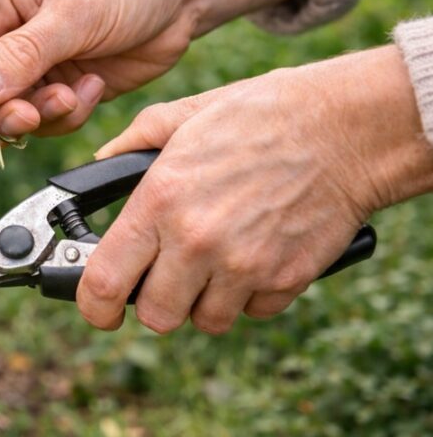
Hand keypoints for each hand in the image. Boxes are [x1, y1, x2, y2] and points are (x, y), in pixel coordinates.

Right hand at [0, 0, 317, 154]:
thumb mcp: (75, 11)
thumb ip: (21, 54)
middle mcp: (1, 33)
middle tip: (29, 119)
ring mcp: (30, 63)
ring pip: (7, 115)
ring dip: (39, 118)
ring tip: (72, 94)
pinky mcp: (59, 85)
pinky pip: (45, 121)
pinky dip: (67, 115)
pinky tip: (94, 85)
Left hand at [78, 46, 432, 333]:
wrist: (343, 128)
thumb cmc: (260, 116)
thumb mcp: (182, 116)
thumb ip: (130, 143)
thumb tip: (97, 165)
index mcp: (160, 200)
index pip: (105, 281)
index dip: (93, 305)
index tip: (97, 308)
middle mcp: (196, 240)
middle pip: (154, 316)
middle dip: (154, 300)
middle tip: (165, 274)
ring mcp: (244, 265)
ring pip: (204, 321)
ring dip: (204, 300)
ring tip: (214, 259)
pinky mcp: (286, 279)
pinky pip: (252, 312)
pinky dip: (250, 294)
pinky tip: (254, 254)